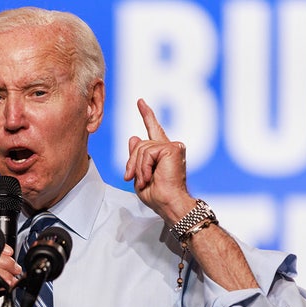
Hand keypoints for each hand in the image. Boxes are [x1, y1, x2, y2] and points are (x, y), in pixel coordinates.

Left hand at [124, 98, 194, 224]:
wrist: (169, 204)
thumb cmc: (158, 195)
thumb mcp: (140, 174)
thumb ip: (137, 156)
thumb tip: (133, 137)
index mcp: (164, 153)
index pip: (154, 130)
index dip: (147, 115)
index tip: (141, 102)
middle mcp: (170, 147)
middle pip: (140, 144)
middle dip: (132, 162)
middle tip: (132, 178)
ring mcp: (173, 146)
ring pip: (141, 148)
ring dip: (138, 168)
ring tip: (146, 180)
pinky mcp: (172, 148)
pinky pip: (147, 153)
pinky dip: (144, 167)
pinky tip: (151, 176)